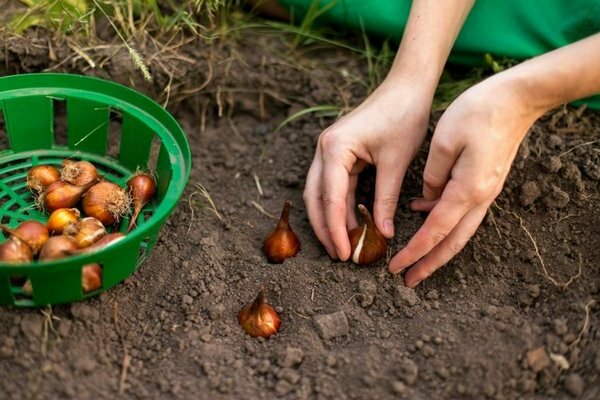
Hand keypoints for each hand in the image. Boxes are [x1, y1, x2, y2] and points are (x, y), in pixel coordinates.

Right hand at [303, 79, 431, 259]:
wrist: (406, 87)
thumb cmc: (403, 117)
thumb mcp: (396, 162)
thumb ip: (386, 199)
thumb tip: (382, 234)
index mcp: (335, 148)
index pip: (331, 198)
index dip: (336, 229)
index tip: (345, 253)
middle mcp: (324, 149)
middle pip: (315, 198)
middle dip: (325, 228)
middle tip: (339, 255)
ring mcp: (328, 150)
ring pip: (319, 193)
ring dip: (329, 219)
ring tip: (343, 244)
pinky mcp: (337, 152)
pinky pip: (332, 185)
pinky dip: (339, 206)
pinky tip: (351, 223)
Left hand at [389, 74, 541, 286]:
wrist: (517, 98)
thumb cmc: (479, 112)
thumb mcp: (446, 141)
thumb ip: (433, 176)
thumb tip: (426, 198)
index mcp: (467, 190)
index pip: (435, 231)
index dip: (414, 253)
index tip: (395, 268)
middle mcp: (480, 197)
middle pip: (452, 242)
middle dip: (429, 264)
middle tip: (408, 281)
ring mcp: (486, 191)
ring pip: (460, 231)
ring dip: (437, 248)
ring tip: (416, 260)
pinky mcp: (486, 182)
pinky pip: (462, 211)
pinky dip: (443, 221)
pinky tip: (422, 212)